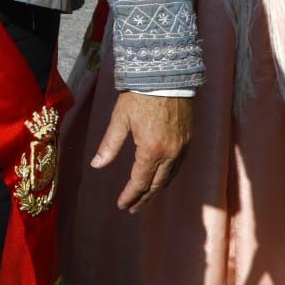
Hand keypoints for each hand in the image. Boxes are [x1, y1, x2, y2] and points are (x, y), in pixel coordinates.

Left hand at [92, 91, 190, 211]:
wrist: (166, 76)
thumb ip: (109, 145)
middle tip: (131, 208)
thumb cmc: (139, 96)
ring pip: (169, 177)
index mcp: (151, 150)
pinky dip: (167, 176)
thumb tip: (96, 165)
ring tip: (144, 196)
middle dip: (143, 198)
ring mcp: (182, 148)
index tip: (122, 206)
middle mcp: (170, 154)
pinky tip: (159, 177)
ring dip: (156, 189)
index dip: (130, 196)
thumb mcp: (120, 119)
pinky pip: (178, 165)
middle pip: (156, 184)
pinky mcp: (188, 140)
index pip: (140, 182)